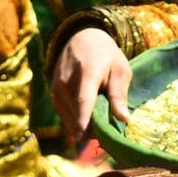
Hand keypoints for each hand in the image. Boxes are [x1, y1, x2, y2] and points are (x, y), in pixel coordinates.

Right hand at [52, 24, 131, 144]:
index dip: (82, 120)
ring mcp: (56, 89)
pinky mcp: (53, 95)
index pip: (82, 100)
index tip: (81, 138)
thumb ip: (119, 94)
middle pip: (77, 115)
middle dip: (92, 129)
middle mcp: (66, 82)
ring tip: (100, 120)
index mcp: (87, 73)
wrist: (81, 38)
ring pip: (70, 119)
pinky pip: (65, 116)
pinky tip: (88, 116)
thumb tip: (124, 119)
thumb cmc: (106, 55)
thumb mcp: (120, 70)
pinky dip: (76, 120)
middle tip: (108, 131)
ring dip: (84, 126)